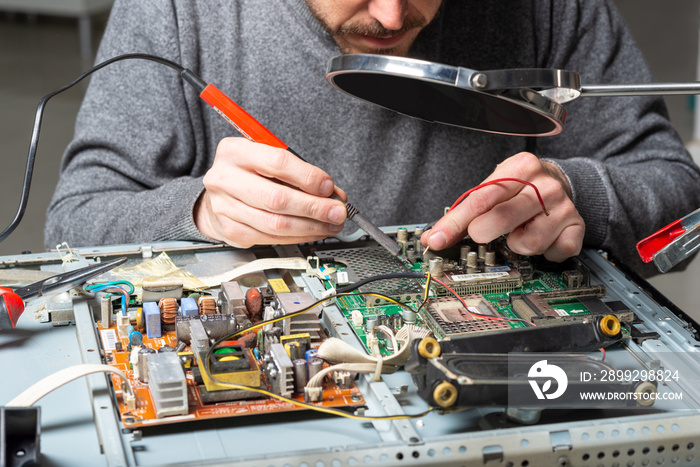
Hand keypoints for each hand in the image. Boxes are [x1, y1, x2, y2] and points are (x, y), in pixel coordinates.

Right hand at [195, 137, 347, 247]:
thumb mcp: (268, 160)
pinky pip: (270, 238)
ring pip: (276, 223)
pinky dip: (297, 236)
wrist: (218, 196)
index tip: (328, 187)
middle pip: (277, 198)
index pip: (278, 162)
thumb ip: (299, 173)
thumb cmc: (248, 174)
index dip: (308, 177)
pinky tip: (311, 232)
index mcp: (235, 151)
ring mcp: (224, 207)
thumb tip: (332, 194)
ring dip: (310, 227)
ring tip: (330, 225)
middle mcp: (225, 178)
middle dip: (314, 208)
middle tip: (337, 212)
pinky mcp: (230, 231)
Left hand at [421, 152, 584, 261]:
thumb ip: (465, 211)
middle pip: (501, 219)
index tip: (437, 240)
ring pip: (526, 243)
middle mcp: (544, 185)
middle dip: (483, 233)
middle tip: (482, 233)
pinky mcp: (576, 227)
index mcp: (520, 167)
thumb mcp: (495, 187)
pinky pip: (551, 253)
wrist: (564, 182)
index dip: (454, 224)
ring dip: (516, 244)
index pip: (479, 200)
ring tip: (520, 230)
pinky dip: (542, 252)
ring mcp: (563, 206)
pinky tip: (543, 237)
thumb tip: (434, 237)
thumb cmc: (521, 188)